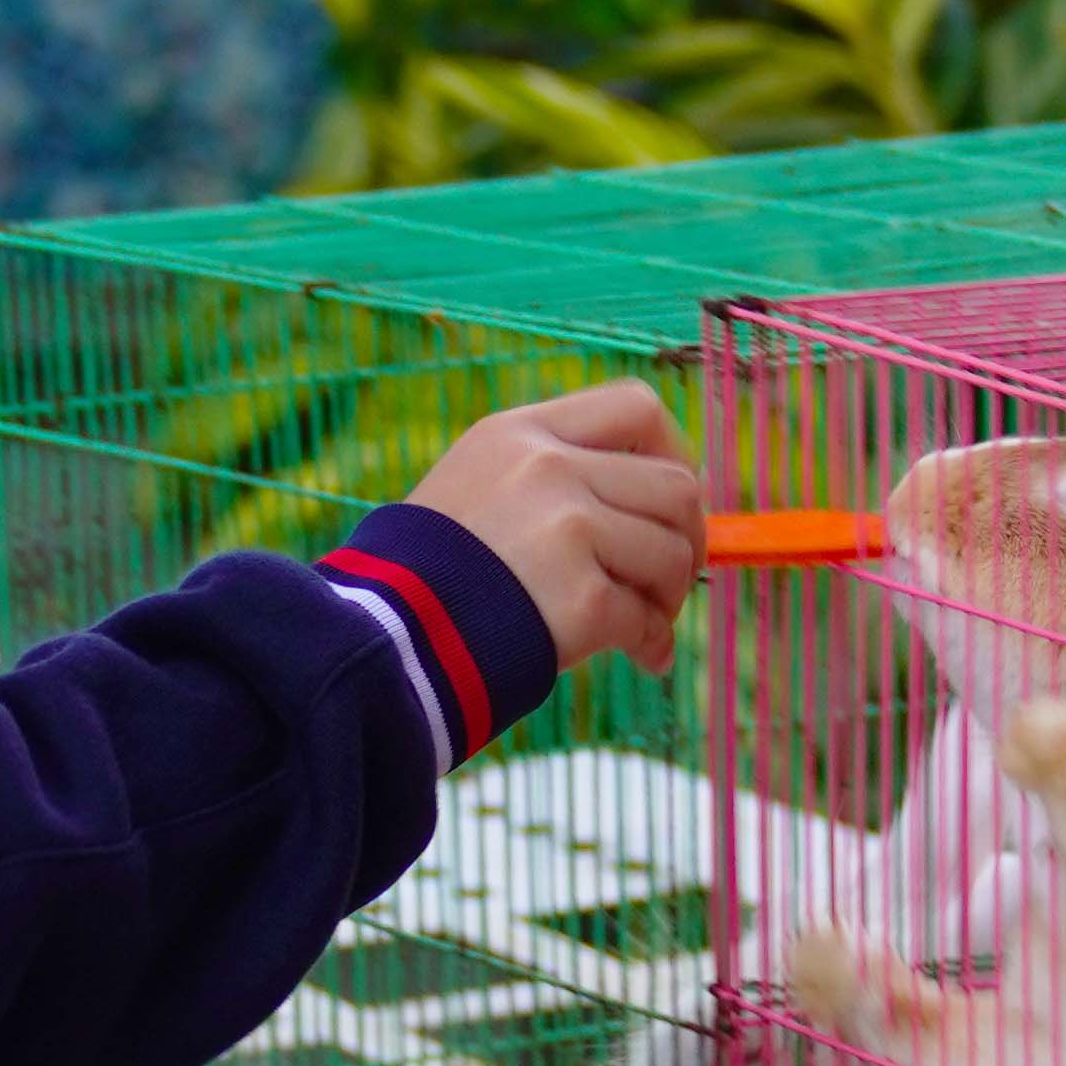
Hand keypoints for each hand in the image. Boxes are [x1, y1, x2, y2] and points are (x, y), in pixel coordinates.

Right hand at [405, 379, 703, 680]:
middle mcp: (547, 468)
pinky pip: (647, 620)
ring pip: (672, 553)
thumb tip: (665, 507)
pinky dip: (650, 644)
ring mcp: (565, 531)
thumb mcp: (476, 486)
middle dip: (685, 538)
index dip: (672, 452)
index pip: (637, 408)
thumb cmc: (427, 573)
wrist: (380, 639)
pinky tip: (638, 657)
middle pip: (675, 486)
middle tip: (665, 580)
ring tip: (641, 624)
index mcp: (521, 433)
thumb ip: (556, 477)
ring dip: (669, 597)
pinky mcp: (578, 600)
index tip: (665, 503)